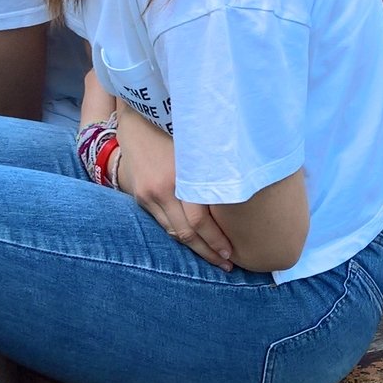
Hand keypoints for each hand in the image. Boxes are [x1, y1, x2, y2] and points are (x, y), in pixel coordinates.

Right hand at [111, 115, 236, 270]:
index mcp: (180, 179)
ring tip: (214, 257)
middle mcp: (162, 190)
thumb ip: (214, 172)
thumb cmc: (178, 128)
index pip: (199, 223)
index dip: (216, 242)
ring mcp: (148, 195)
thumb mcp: (199, 148)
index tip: (232, 253)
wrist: (137, 118)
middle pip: (186, 234)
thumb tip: (245, 194)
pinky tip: (194, 240)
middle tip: (228, 265)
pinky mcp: (140, 196)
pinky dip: (178, 233)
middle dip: (208, 252)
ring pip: (173, 232)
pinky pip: (161, 222)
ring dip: (193, 247)